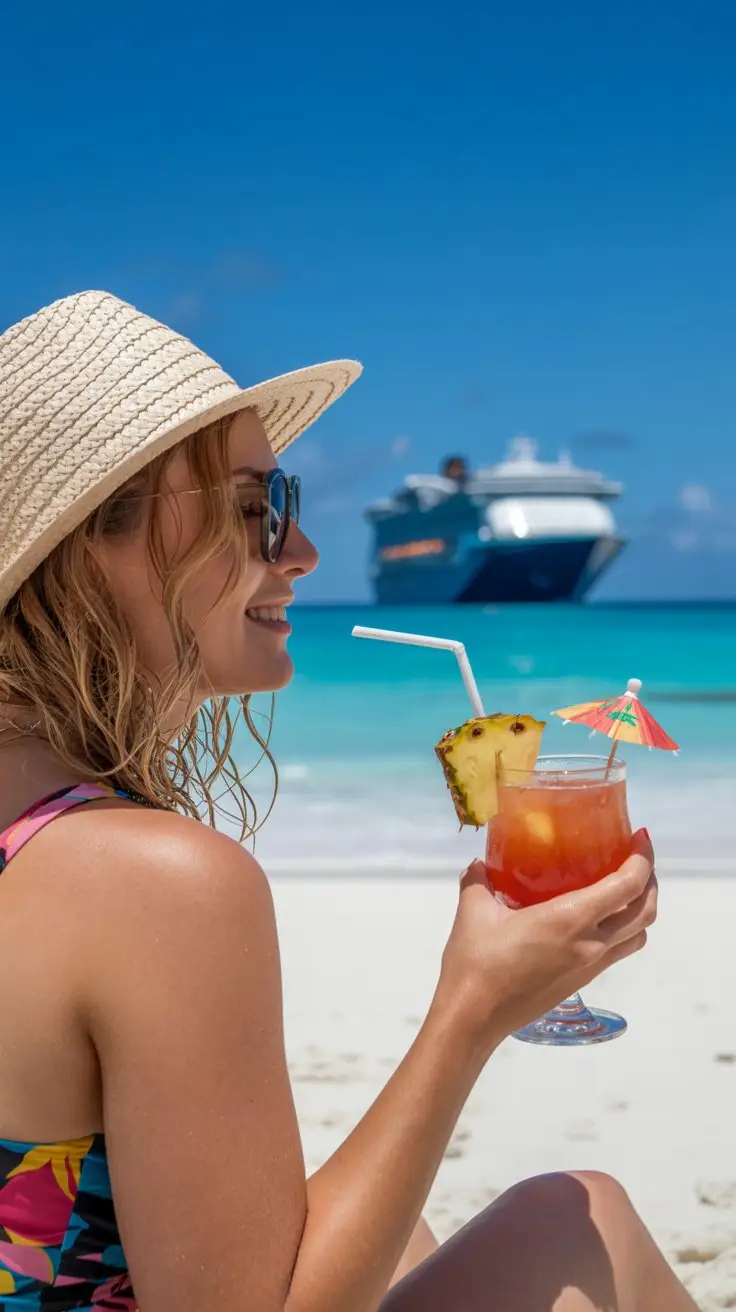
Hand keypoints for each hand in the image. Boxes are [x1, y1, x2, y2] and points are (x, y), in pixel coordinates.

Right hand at [433, 829, 655, 1053]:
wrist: (474, 1018)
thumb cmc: (475, 963)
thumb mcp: (473, 912)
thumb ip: (478, 880)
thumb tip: (479, 864)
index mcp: (570, 920)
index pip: (627, 886)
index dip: (643, 860)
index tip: (640, 837)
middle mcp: (591, 944)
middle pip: (645, 911)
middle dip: (650, 881)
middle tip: (636, 858)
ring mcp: (590, 966)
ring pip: (637, 935)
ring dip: (641, 908)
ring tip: (624, 887)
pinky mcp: (582, 981)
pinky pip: (618, 950)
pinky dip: (623, 929)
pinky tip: (596, 917)